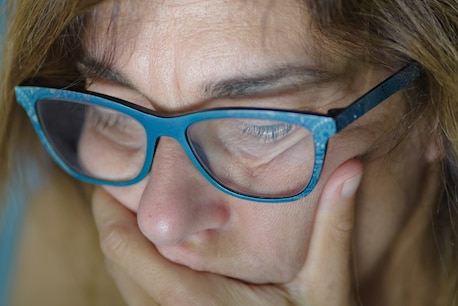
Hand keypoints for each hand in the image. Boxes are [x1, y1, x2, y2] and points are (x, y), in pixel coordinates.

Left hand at [91, 160, 362, 305]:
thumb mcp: (327, 289)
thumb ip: (333, 229)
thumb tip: (350, 167)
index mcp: (198, 303)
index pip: (124, 248)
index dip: (108, 204)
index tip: (118, 165)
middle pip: (114, 259)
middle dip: (111, 215)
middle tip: (126, 172)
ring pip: (122, 280)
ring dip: (123, 239)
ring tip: (137, 198)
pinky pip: (136, 297)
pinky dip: (136, 265)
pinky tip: (160, 242)